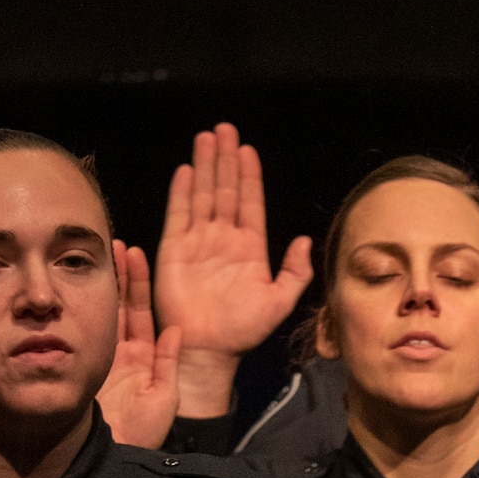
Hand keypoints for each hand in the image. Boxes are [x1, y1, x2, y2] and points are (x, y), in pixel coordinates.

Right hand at [97, 242, 182, 448]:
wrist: (117, 453)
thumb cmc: (145, 431)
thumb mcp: (165, 396)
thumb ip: (168, 363)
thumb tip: (175, 330)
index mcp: (143, 357)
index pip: (140, 313)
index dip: (137, 285)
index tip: (135, 256)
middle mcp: (120, 352)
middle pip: (118, 305)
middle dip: (116, 275)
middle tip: (112, 244)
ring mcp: (99, 356)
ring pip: (100, 313)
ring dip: (100, 284)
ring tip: (98, 254)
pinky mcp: (83, 364)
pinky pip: (85, 333)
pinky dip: (85, 309)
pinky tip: (81, 285)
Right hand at [153, 122, 313, 418]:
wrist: (210, 348)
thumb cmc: (244, 329)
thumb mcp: (280, 300)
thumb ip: (295, 271)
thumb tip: (304, 240)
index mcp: (250, 248)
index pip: (251, 203)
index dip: (249, 176)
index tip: (248, 150)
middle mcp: (224, 239)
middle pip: (226, 190)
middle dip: (225, 160)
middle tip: (225, 129)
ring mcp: (198, 242)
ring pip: (203, 195)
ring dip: (206, 166)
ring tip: (207, 138)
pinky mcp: (175, 250)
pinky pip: (178, 215)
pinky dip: (183, 193)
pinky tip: (187, 171)